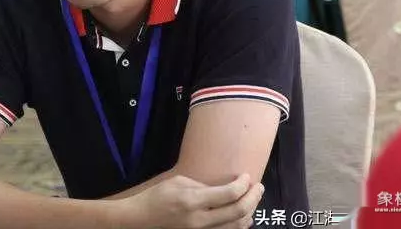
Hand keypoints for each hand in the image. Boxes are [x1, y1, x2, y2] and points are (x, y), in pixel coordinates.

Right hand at [120, 174, 263, 228]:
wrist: (141, 220)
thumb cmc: (157, 197)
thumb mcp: (179, 182)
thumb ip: (203, 186)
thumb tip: (224, 189)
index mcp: (192, 201)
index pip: (228, 194)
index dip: (243, 185)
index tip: (247, 176)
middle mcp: (200, 220)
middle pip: (238, 212)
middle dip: (253, 197)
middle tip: (258, 186)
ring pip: (237, 226)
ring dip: (250, 211)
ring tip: (253, 199)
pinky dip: (240, 224)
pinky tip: (243, 215)